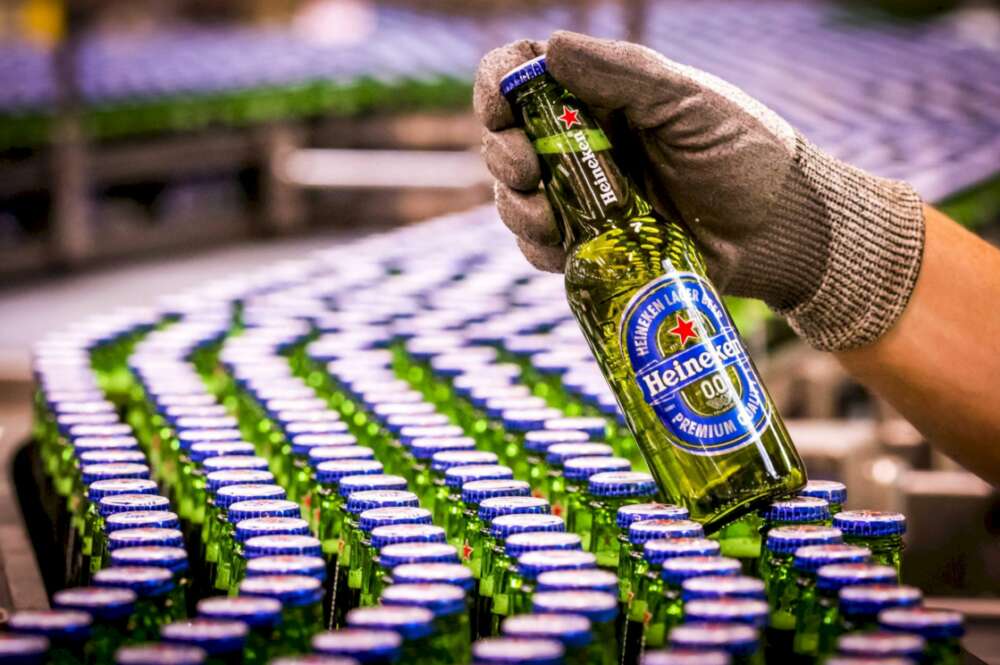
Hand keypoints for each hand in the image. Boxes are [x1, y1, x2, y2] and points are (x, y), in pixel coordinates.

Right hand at [474, 31, 924, 351]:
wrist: (780, 230)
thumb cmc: (742, 153)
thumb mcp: (687, 102)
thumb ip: (623, 74)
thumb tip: (551, 49)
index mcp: (601, 97)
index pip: (527, 78)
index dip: (498, 87)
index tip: (498, 106)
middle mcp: (583, 144)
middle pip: (508, 140)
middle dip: (503, 152)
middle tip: (527, 167)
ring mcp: (584, 198)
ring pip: (516, 197)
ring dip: (514, 204)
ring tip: (543, 214)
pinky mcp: (591, 248)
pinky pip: (541, 247)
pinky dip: (536, 246)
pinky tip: (558, 245)